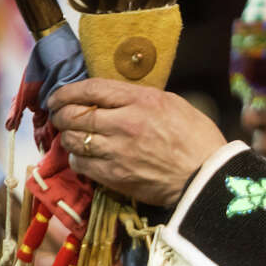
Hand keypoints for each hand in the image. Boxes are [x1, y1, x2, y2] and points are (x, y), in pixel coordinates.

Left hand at [48, 79, 227, 205]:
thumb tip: (110, 97)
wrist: (206, 177)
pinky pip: (80, 163)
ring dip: (67, 136)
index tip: (58, 96)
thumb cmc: (197, 138)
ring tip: (72, 135)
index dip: (67, 91)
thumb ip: (139, 97)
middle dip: (61, 113)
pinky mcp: (114, 175)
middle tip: (60, 116)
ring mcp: (117, 151)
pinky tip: (84, 155)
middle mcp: (125, 123)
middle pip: (74, 114)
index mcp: (142, 100)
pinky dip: (77, 157)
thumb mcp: (173, 103)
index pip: (91, 89)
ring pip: (72, 139)